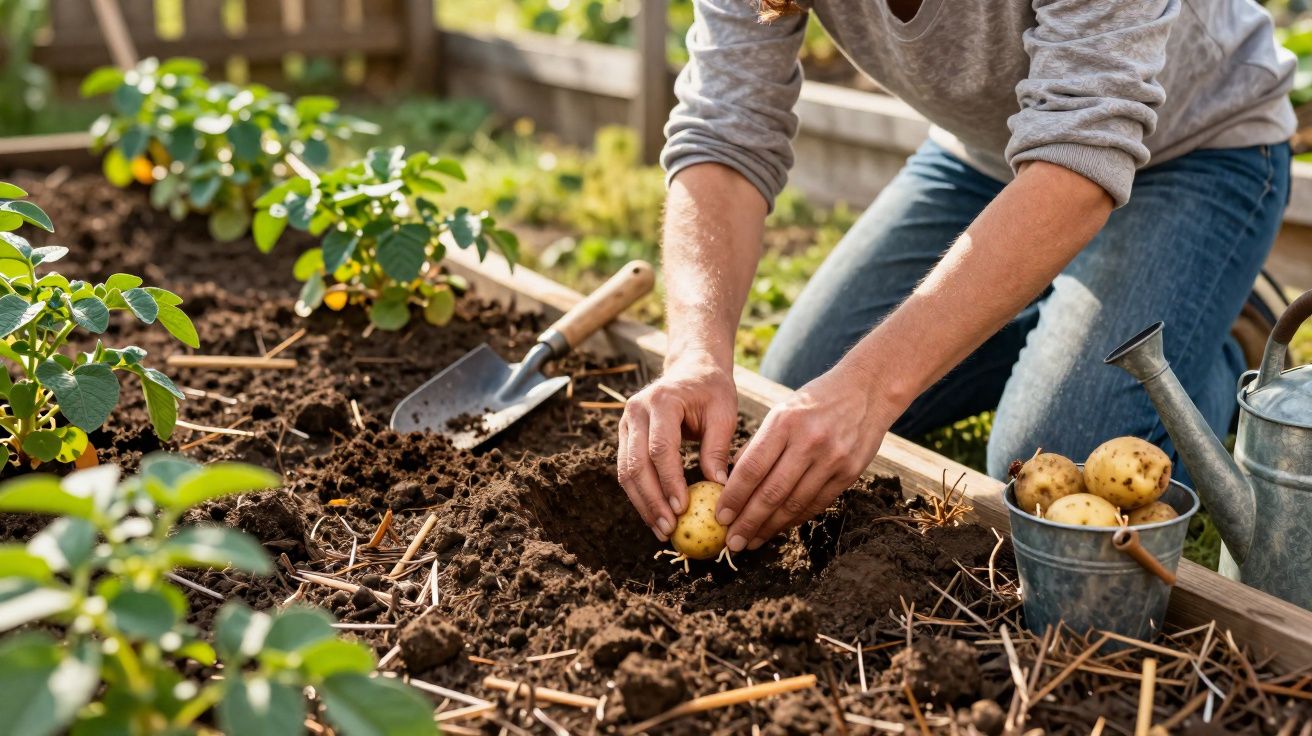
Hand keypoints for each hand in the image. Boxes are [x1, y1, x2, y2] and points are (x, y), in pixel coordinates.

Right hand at [617, 351, 738, 539]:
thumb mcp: (724, 413)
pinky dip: (640, 495)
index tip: (683, 509)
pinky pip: (627, 470)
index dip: (669, 481)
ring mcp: (626, 423)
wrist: (691, 369)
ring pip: (626, 471)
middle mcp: (636, 410)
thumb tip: (718, 488)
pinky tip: (655, 516)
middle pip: (636, 464)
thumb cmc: (712, 391)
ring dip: (642, 504)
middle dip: (652, 500)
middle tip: (668, 529)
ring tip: (661, 530)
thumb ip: (718, 448)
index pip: (661, 448)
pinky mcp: (625, 436)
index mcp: (662, 401)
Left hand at [715, 362, 895, 551]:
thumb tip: (731, 483)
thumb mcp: (781, 411)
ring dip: (770, 528)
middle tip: (733, 543)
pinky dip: (795, 519)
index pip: (752, 468)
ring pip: (794, 504)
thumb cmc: (814, 402)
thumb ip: (758, 446)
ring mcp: (832, 459)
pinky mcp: (850, 472)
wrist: (866, 390)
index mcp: (784, 422)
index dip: (734, 498)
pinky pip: (817, 504)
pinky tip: (779, 528)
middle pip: (772, 492)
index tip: (720, 518)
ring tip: (752, 541)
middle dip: (748, 522)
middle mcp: (808, 441)